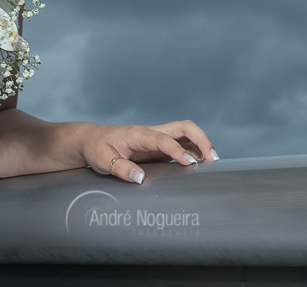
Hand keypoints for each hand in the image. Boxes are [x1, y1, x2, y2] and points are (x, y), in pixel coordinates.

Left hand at [79, 119, 217, 183]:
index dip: (178, 150)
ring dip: (201, 145)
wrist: (92, 140)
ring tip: (214, 163)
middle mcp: (152, 133)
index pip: (163, 139)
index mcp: (138, 134)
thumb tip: (140, 178)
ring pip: (186, 135)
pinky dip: (195, 152)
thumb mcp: (102, 160)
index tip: (190, 164)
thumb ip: (120, 168)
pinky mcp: (159, 148)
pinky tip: (202, 165)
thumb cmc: (97, 148)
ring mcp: (157, 139)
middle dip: (201, 139)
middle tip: (213, 158)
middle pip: (183, 127)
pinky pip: (182, 145)